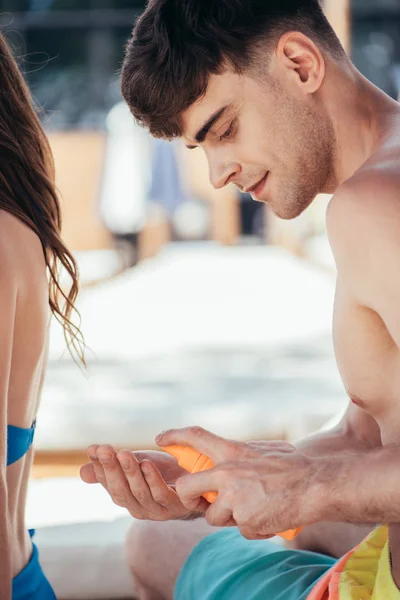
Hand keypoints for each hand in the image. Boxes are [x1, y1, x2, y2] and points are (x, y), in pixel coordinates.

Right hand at [80, 445, 208, 520]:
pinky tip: (146, 464)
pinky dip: (153, 480)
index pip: (108, 483)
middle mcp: (139, 507)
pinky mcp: (178, 507)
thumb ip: (114, 467)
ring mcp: (158, 510)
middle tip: (105, 449)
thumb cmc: (166, 473)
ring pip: (139, 492)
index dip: (100, 467)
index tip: (94, 448)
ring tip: (124, 453)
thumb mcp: (136, 465)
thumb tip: (82, 471)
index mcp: (127, 497)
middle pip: (120, 490)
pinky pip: (162, 495)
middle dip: (111, 469)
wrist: (200, 481)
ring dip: (130, 472)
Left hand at [156, 427, 319, 538]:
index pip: (196, 437)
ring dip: (228, 517)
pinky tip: (269, 516)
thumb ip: (241, 456)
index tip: (160, 438)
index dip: (175, 435)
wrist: (315, 486)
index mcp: (232, 451)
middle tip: (197, 502)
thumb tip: (227, 462)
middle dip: (187, 499)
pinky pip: (240, 529)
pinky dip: (252, 527)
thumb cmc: (293, 466)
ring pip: (214, 517)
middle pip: (187, 488)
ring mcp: (234, 499)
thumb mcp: (263, 450)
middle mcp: (227, 473)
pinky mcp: (245, 522)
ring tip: (254, 507)